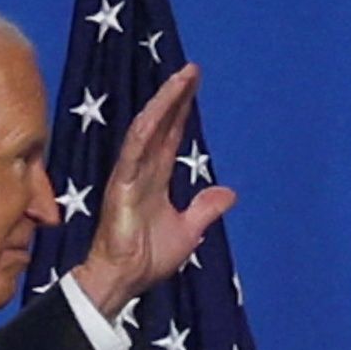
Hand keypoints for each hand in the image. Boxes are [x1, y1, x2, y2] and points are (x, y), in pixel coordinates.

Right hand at [70, 63, 235, 313]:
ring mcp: (129, 175)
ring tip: (180, 79)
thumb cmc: (147, 257)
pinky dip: (144, 130)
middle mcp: (142, 169)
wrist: (126, 279)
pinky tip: (156, 111)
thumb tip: (229, 193)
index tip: (195, 85)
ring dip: (164, 104)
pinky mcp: (121, 185)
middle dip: (176, 96)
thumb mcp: (188, 231)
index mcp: (156, 177)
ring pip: (147, 130)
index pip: (171, 135)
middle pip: (161, 124)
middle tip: (192, 69)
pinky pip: (133, 152)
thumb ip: (205, 210)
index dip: (183, 110)